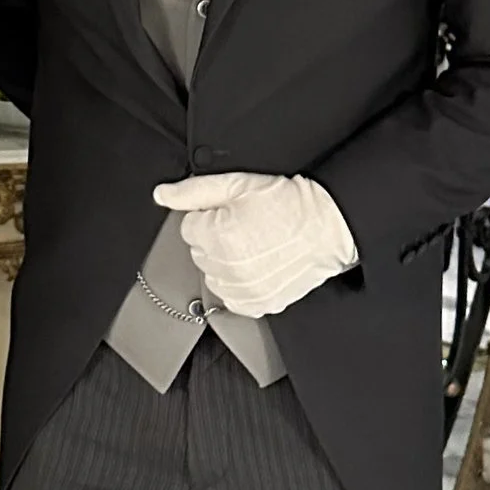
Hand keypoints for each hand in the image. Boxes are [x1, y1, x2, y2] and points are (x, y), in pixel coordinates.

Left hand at [151, 170, 355, 317]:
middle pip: (199, 253)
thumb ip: (194, 191)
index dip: (210, 216)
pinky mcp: (258, 304)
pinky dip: (240, 284)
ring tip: (255, 246)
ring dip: (226, 263)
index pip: (188, 228)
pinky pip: (232, 298)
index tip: (232, 213)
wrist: (327, 226)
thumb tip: (162, 194)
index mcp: (217, 236)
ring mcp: (243, 290)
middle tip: (247, 227)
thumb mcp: (238, 184)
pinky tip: (259, 266)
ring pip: (213, 276)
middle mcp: (228, 268)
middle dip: (216, 239)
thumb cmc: (287, 204)